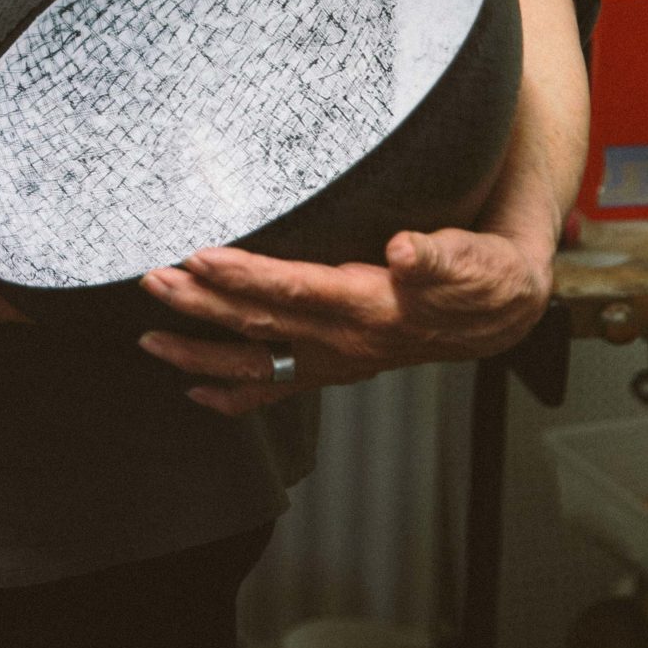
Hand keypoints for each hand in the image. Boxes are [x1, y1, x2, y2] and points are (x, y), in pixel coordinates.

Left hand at [135, 224, 553, 414]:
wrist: (499, 317)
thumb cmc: (482, 279)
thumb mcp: (475, 260)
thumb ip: (440, 255)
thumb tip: (405, 250)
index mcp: (371, 308)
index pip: (297, 290)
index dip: (247, 275)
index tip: (200, 256)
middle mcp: (344, 342)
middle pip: (260, 324)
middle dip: (200, 305)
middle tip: (152, 280)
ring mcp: (333, 361)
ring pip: (254, 364)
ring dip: (198, 354)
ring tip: (148, 340)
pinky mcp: (330, 367)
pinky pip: (273, 389)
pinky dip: (232, 397)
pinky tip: (193, 394)